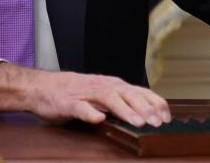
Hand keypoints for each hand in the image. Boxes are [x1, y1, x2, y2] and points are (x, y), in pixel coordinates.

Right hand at [0, 62, 170, 126]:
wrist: (42, 87)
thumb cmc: (74, 93)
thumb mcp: (101, 96)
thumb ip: (121, 102)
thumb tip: (147, 114)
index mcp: (112, 86)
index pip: (139, 91)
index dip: (154, 103)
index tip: (167, 116)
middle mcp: (102, 86)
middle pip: (128, 94)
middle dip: (145, 108)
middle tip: (158, 122)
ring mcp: (85, 94)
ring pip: (109, 99)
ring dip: (125, 110)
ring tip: (138, 122)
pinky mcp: (69, 103)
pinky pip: (81, 108)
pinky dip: (90, 113)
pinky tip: (99, 119)